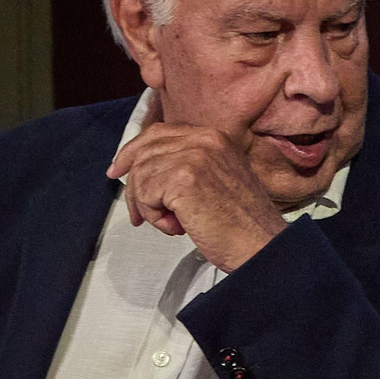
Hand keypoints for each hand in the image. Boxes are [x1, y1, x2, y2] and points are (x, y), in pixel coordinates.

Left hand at [106, 122, 287, 270]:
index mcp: (214, 136)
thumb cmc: (243, 224)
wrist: (261, 246)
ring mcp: (194, 157)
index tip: (118, 170)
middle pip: (144, 152)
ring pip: (141, 175)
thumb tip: (143, 169)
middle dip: (134, 186)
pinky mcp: (183, 179)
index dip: (133, 152)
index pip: (159, 133)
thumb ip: (189, 165)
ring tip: (174, 223)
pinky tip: (177, 227)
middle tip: (138, 215)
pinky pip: (144, 194)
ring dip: (149, 207)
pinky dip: (154, 217)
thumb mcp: (219, 179)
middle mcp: (204, 139)